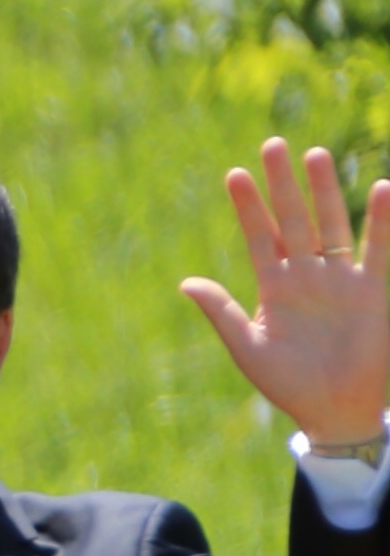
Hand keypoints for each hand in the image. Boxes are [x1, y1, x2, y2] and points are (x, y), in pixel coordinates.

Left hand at [177, 137, 389, 449]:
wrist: (334, 410)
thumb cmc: (287, 384)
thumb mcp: (248, 348)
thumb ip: (221, 313)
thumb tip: (185, 282)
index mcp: (274, 286)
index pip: (259, 236)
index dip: (248, 207)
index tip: (235, 174)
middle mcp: (307, 275)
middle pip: (294, 219)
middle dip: (283, 185)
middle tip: (273, 144)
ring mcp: (340, 280)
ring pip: (331, 226)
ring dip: (324, 192)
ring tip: (314, 155)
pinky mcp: (373, 292)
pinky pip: (378, 250)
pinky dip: (381, 222)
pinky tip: (382, 190)